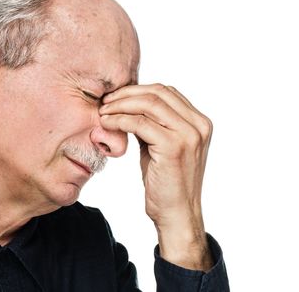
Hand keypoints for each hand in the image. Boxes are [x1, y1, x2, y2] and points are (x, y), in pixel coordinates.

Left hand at [99, 83, 213, 269]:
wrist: (177, 214)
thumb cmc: (167, 182)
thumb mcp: (162, 145)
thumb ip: (155, 123)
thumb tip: (130, 103)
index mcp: (199, 122)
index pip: (166, 91)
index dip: (138, 90)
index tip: (116, 97)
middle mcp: (199, 125)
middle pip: (158, 93)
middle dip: (127, 93)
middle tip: (106, 101)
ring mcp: (189, 135)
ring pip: (148, 104)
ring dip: (121, 105)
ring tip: (103, 111)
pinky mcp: (174, 147)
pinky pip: (140, 123)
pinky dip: (120, 120)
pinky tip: (107, 123)